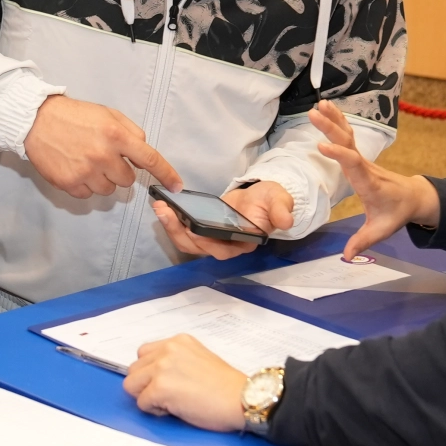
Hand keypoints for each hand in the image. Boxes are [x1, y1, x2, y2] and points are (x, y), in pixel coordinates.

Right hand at [23, 95, 181, 198]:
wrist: (36, 120)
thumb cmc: (74, 115)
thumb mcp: (108, 114)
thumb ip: (130, 132)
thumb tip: (142, 152)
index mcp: (116, 135)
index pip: (149, 159)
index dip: (166, 174)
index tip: (176, 185)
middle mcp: (103, 156)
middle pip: (127, 180)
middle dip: (120, 170)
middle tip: (104, 156)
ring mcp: (86, 172)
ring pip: (109, 190)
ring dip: (102, 179)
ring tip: (86, 161)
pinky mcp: (69, 183)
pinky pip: (88, 194)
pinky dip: (85, 184)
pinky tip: (75, 168)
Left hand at [123, 335, 247, 431]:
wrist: (242, 399)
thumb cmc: (226, 387)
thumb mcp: (198, 359)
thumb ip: (175, 361)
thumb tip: (154, 376)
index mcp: (178, 341)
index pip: (144, 354)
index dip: (152, 373)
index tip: (170, 383)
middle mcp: (168, 349)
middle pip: (134, 369)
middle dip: (146, 385)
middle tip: (170, 395)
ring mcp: (162, 367)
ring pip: (131, 385)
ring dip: (147, 397)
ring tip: (170, 402)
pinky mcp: (161, 387)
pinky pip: (142, 403)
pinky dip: (155, 411)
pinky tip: (176, 409)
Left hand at [152, 181, 291, 260]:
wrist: (263, 196)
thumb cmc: (271, 201)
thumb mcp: (279, 201)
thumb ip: (281, 211)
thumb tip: (286, 221)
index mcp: (244, 243)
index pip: (222, 249)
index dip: (205, 242)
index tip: (191, 228)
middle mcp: (226, 246)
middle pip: (198, 248)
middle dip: (179, 232)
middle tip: (164, 212)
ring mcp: (213, 239)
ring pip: (188, 241)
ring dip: (171, 227)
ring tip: (160, 207)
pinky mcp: (203, 229)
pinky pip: (185, 230)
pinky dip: (173, 221)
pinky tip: (163, 206)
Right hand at [309, 102, 439, 258]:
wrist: (414, 197)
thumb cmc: (396, 212)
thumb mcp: (382, 229)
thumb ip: (363, 241)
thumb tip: (347, 257)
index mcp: (369, 182)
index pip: (354, 164)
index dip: (339, 154)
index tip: (322, 146)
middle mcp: (364, 166)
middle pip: (347, 142)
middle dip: (331, 128)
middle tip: (313, 113)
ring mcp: (362, 158)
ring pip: (348, 135)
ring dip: (333, 119)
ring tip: (318, 105)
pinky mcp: (359, 155)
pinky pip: (348, 135)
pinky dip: (338, 121)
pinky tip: (326, 109)